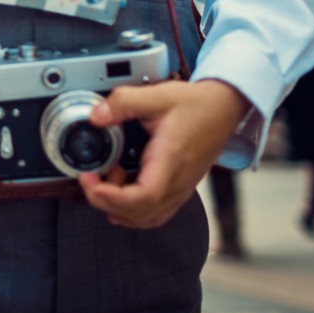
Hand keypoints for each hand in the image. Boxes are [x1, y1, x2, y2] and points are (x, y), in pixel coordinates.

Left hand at [78, 79, 249, 228]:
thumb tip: (96, 116)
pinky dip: (133, 211)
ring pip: (147, 218)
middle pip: (139, 213)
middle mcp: (177, 181)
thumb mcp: (157, 95)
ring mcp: (181, 188)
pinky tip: (118, 194)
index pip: (143, 197)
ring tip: (105, 180)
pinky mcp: (180, 188)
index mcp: (170, 160)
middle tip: (89, 178)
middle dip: (105, 201)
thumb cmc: (196, 104)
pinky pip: (155, 213)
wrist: (224, 108)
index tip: (90, 180)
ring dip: (118, 207)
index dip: (111, 197)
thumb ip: (124, 102)